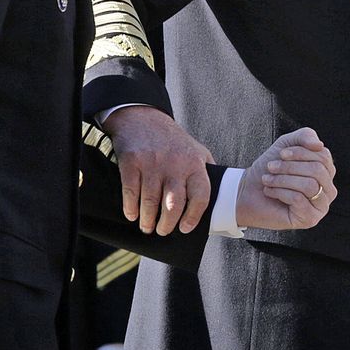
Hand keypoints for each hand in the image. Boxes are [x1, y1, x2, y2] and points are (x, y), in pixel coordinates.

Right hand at [101, 106, 214, 235]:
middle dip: (167, 224)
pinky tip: (132, 215)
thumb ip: (207, 172)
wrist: (143, 117)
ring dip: (147, 220)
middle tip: (163, 231)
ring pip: (150, 202)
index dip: (194, 216)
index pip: (200, 196)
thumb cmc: (173, 141)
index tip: (185, 228)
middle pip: (174, 204)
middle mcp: (175, 165)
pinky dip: (130, 208)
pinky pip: (131, 191)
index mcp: (195, 164)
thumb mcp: (197, 150)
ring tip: (147, 227)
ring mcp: (152, 164)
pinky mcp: (132, 162)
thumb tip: (218, 196)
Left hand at [237, 128, 336, 229]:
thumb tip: (319, 145)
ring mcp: (321, 206)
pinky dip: (280, 192)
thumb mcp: (286, 145)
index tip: (281, 154)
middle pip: (318, 170)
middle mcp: (328, 189)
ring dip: (283, 179)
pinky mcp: (310, 219)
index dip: (301, 152)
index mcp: (326, 172)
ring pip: (310, 185)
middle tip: (271, 167)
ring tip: (268, 180)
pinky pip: (299, 199)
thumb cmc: (270, 169)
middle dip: (290, 166)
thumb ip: (305, 136)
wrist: (248, 192)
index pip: (324, 157)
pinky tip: (270, 192)